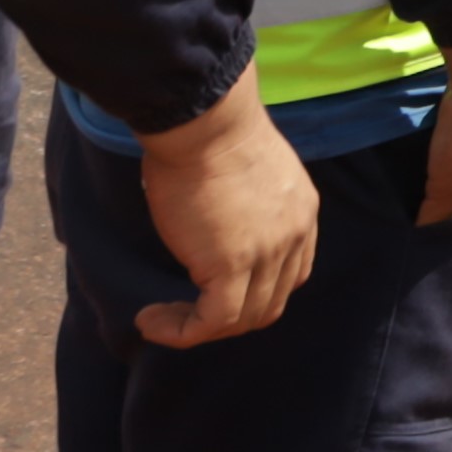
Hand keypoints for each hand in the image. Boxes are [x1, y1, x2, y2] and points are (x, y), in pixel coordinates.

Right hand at [128, 70, 322, 347]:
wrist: (203, 120)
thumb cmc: (207, 134)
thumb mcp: (244, 173)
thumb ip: (245, 205)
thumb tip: (213, 227)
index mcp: (301, 211)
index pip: (293, 272)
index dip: (256, 291)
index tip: (213, 290)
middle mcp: (294, 236)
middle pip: (270, 301)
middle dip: (229, 317)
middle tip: (184, 312)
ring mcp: (268, 253)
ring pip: (242, 318)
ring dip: (199, 327)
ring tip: (160, 319)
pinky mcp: (232, 266)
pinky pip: (212, 321)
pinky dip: (181, 331)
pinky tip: (150, 320)